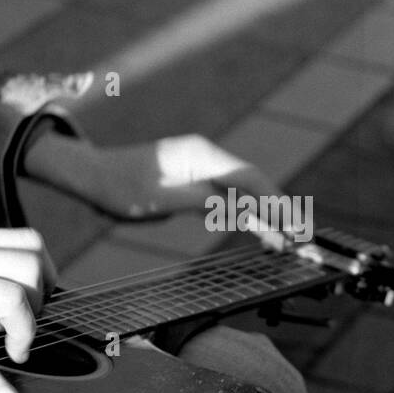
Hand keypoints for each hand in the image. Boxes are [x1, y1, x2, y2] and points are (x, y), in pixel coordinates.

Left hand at [86, 134, 279, 220]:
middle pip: (252, 182)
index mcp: (199, 154)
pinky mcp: (194, 179)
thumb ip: (203, 202)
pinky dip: (244, 212)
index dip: (275, 202)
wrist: (92, 175)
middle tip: (301, 237)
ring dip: (264, 213)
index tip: (294, 224)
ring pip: (242, 190)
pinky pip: (226, 195)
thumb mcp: (160, 200)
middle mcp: (205, 155)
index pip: (249, 177)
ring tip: (287, 238)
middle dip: (278, 209)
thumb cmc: (120, 187)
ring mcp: (200, 166)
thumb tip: (243, 211)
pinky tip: (259, 229)